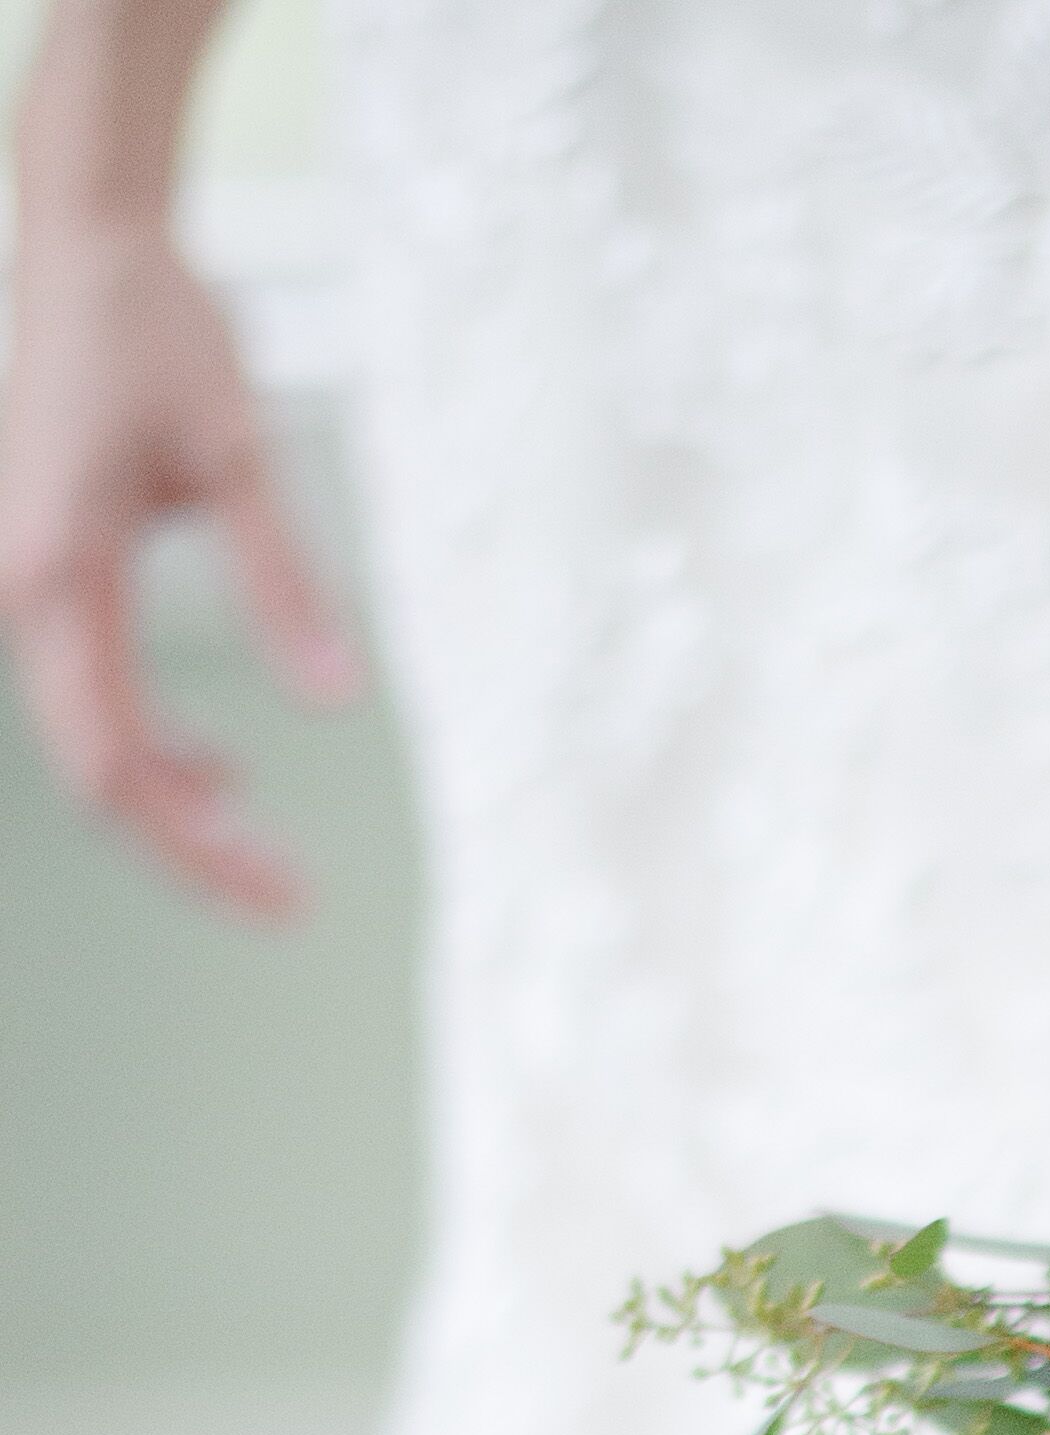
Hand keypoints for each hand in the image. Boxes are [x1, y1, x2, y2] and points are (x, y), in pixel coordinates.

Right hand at [0, 205, 354, 915]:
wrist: (88, 243)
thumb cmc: (154, 327)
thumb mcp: (234, 450)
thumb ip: (283, 575)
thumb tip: (339, 698)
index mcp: (55, 568)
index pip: (113, 761)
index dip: (190, 849)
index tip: (276, 896)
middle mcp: (21, 588)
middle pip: (99, 772)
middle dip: (190, 847)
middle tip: (290, 898)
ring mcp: (27, 584)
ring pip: (91, 740)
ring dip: (173, 802)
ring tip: (264, 844)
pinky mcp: (49, 574)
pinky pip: (89, 693)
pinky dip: (152, 744)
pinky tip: (219, 770)